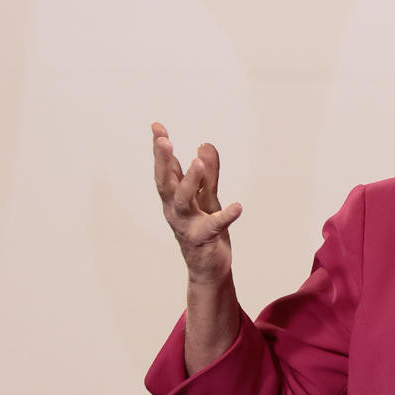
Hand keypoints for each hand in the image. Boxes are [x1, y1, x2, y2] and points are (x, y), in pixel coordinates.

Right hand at [152, 122, 241, 285]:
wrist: (209, 268)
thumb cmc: (204, 231)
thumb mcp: (208, 198)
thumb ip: (209, 175)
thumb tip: (205, 145)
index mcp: (174, 198)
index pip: (166, 169)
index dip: (160, 148)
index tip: (157, 126)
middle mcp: (175, 210)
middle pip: (165, 182)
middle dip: (163, 161)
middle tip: (164, 140)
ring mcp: (187, 225)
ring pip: (183, 201)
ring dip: (189, 181)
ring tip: (198, 163)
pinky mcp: (203, 239)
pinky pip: (214, 226)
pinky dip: (226, 216)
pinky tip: (238, 206)